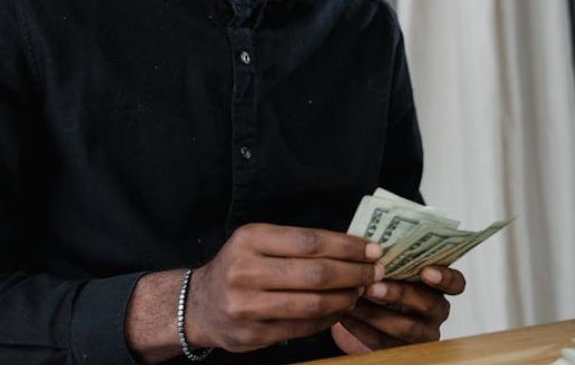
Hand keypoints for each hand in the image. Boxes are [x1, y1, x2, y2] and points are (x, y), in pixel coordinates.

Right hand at [186, 223, 383, 353]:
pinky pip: (303, 327)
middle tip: (375, 272)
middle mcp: (245, 271)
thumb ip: (296, 243)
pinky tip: (340, 309)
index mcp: (249, 239)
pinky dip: (328, 319)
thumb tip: (352, 246)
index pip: (310, 241)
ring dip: (345, 298)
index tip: (372, 249)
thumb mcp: (256, 242)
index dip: (347, 246)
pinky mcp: (253, 334)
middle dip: (354, 272)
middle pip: (316, 273)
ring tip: (361, 291)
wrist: (199, 305)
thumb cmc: (238, 267)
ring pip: (313, 303)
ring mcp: (247, 306)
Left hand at [330, 265, 465, 353]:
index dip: (445, 278)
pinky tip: (346, 317)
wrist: (364, 318)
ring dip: (377, 313)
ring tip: (354, 300)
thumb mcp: (390, 271)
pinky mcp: (401, 352)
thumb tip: (371, 246)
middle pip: (428, 304)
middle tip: (373, 286)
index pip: (456, 283)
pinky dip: (362, 330)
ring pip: (406, 327)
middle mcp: (436, 312)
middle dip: (399, 294)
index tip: (426, 270)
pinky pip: (384, 344)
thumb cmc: (382, 284)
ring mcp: (422, 335)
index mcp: (438, 287)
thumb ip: (390, 260)